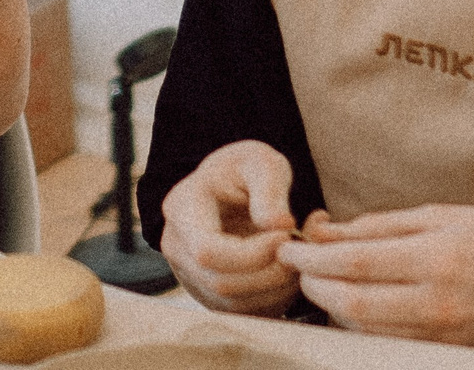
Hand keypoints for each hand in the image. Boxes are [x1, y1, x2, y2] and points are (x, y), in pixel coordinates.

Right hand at [158, 141, 302, 315]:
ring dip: (275, 288)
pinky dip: (271, 299)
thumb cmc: (247, 170)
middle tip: (297, 251)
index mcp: (182, 207)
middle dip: (270, 273)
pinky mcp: (206, 292)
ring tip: (295, 259)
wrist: (232, 185)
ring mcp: (188, 273)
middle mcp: (177, 245)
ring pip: (232, 302)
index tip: (285, 235)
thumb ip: (270, 190)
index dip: (252, 254)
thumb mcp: (262, 162)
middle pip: (221, 282)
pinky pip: (239, 310)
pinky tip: (284, 272)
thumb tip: (279, 226)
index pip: (207, 251)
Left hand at [278, 202, 473, 350]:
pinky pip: (388, 343)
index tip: (289, 246)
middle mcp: (438, 302)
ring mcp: (443, 334)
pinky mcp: (447, 353)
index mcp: (438, 256)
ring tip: (319, 282)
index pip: (355, 262)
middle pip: (352, 303)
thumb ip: (388, 224)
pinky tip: (351, 304)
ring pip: (365, 329)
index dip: (312, 257)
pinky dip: (360, 325)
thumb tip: (332, 230)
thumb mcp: (450, 216)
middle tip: (295, 266)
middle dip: (313, 285)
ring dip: (331, 307)